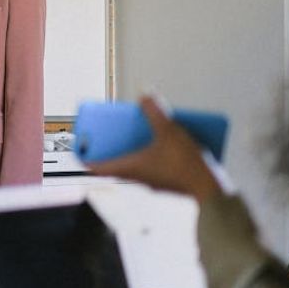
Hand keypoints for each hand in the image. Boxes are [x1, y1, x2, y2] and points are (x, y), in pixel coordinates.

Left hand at [87, 96, 222, 202]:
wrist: (209, 191)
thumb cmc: (185, 166)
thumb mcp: (168, 130)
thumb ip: (154, 111)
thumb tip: (144, 96)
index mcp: (128, 168)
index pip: (95, 167)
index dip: (85, 156)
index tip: (79, 147)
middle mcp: (136, 177)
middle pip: (114, 161)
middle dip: (112, 146)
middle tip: (111, 132)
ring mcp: (150, 182)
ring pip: (135, 163)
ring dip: (134, 148)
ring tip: (143, 130)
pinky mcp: (165, 182)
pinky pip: (153, 166)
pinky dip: (153, 154)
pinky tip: (168, 141)